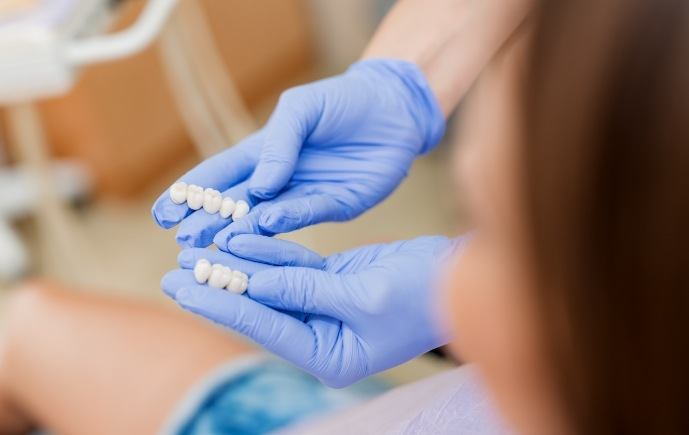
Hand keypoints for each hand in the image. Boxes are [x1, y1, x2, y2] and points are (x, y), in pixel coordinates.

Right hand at [151, 59, 444, 248]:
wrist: (394, 109)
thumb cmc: (342, 101)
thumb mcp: (301, 109)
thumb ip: (278, 143)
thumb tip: (259, 187)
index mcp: (265, 152)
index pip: (219, 175)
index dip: (191, 194)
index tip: (163, 214)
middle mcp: (280, 179)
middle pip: (237, 205)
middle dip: (209, 223)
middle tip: (185, 242)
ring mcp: (306, 195)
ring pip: (267, 218)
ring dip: (242, 231)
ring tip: (216, 243)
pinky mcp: (337, 205)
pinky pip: (308, 215)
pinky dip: (286, 221)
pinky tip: (264, 225)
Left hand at [161, 235, 463, 386]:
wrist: (461, 276)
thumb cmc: (425, 296)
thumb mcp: (365, 295)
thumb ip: (306, 289)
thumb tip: (253, 282)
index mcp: (330, 355)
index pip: (263, 324)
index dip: (219, 303)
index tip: (180, 286)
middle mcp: (322, 336)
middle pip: (259, 307)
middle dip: (217, 287)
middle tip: (174, 271)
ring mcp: (326, 308)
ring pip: (271, 283)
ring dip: (238, 264)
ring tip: (197, 248)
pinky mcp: (333, 283)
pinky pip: (293, 266)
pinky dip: (268, 252)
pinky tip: (240, 237)